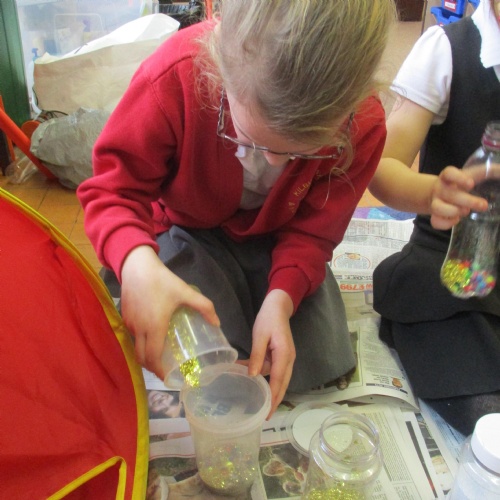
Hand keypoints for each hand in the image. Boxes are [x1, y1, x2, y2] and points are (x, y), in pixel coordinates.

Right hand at [120, 245, 219, 377]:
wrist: (137, 266)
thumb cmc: (162, 281)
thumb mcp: (186, 292)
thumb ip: (204, 307)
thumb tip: (217, 323)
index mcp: (154, 327)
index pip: (153, 358)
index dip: (159, 372)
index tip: (168, 377)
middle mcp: (140, 330)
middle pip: (141, 358)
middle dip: (152, 367)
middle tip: (165, 369)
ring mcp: (130, 323)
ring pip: (136, 347)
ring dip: (146, 354)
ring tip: (159, 354)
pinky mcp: (124, 316)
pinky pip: (132, 335)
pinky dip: (140, 342)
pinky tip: (150, 336)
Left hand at [246, 289, 295, 416]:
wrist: (278, 306)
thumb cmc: (268, 319)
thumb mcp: (260, 336)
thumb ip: (257, 356)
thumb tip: (253, 376)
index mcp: (284, 355)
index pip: (278, 381)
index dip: (273, 398)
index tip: (268, 413)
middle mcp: (289, 359)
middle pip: (282, 384)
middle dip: (275, 399)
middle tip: (265, 416)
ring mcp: (286, 357)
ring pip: (278, 378)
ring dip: (269, 388)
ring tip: (258, 402)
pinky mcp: (282, 355)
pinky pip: (274, 369)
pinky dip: (265, 375)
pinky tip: (251, 377)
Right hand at [430, 166, 488, 229]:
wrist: (440, 192)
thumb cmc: (463, 182)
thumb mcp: (475, 174)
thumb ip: (491, 171)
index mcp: (448, 176)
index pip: (448, 173)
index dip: (458, 178)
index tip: (471, 184)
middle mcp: (439, 188)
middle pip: (449, 194)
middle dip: (468, 201)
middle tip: (484, 205)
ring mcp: (435, 202)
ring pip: (437, 208)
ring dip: (453, 211)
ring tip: (465, 212)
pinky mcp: (434, 215)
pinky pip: (435, 222)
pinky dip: (446, 224)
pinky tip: (456, 220)